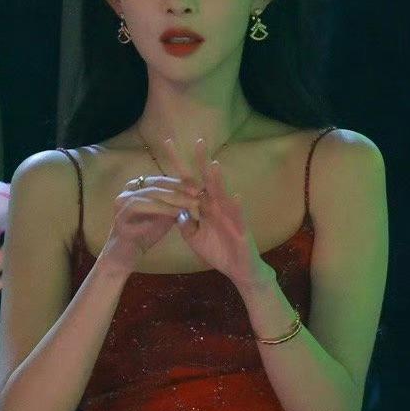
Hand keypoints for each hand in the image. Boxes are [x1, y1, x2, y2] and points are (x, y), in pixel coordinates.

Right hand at [100, 167, 199, 276]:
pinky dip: (160, 207)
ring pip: (151, 192)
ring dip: (173, 197)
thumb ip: (174, 205)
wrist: (124, 256)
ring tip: (191, 203)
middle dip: (180, 186)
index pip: (163, 179)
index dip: (181, 182)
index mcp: (139, 187)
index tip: (200, 186)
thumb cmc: (144, 236)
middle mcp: (129, 189)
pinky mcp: (120, 213)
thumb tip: (194, 196)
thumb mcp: (163, 217)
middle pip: (158, 182)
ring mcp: (122, 200)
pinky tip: (176, 212)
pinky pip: (141, 204)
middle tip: (198, 192)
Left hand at [173, 140, 269, 291]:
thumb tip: (175, 210)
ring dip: (218, 181)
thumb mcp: (195, 238)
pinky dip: (237, 207)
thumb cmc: (219, 251)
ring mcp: (230, 215)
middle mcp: (218, 206)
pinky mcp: (241, 229)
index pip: (190, 182)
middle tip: (198, 140)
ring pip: (223, 195)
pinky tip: (235, 196)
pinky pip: (238, 217)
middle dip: (202, 161)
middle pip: (207, 180)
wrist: (239, 270)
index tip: (168, 144)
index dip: (180, 165)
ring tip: (213, 164)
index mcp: (205, 206)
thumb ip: (185, 224)